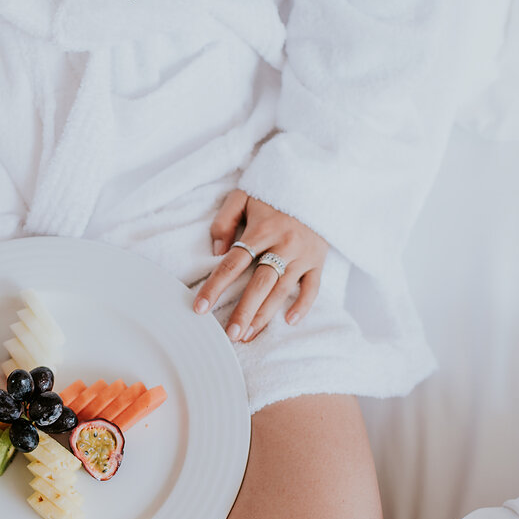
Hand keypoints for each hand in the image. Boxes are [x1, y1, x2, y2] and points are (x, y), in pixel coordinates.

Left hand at [193, 189, 326, 341]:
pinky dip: (302, 305)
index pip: (233, 263)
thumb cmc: (272, 193)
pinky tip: (288, 322)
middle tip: (230, 334)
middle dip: (243, 311)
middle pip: (259, 284)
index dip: (215, 287)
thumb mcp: (243, 196)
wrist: (316, 182)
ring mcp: (303, 255)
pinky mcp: (318, 260)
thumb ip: (225, 220)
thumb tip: (217, 251)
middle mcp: (283, 244)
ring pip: (282, 290)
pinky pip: (313, 287)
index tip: (200, 308)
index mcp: (262, 230)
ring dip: (265, 315)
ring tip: (248, 335)